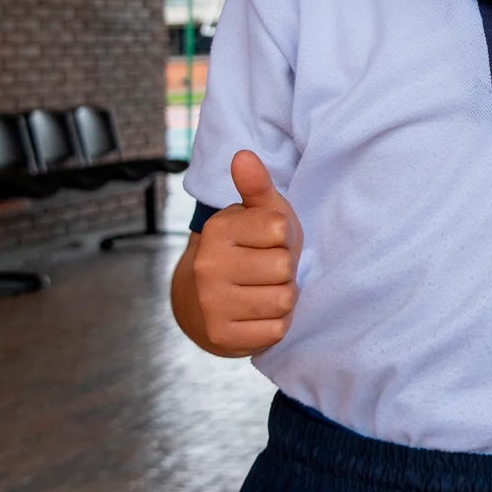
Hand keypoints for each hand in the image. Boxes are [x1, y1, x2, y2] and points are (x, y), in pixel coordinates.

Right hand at [190, 151, 302, 356]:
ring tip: (263, 290)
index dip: (284, 237)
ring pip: (283, 300)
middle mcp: (208, 266)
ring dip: (283, 297)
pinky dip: (276, 324)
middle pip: (284, 268)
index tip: (268, 241)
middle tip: (266, 270)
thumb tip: (243, 155)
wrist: (207, 301)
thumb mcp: (258, 213)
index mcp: (217, 229)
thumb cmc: (248, 249)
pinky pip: (276, 330)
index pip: (280, 229)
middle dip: (284, 270)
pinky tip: (258, 314)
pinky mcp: (221, 336)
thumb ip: (256, 185)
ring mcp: (211, 303)